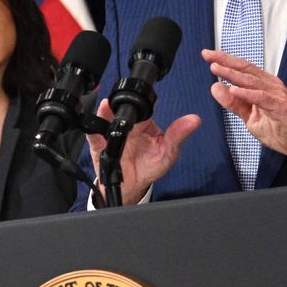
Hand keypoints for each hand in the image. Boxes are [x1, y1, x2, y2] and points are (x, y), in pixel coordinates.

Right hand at [86, 99, 201, 205]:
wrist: (133, 186)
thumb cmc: (151, 165)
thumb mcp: (168, 151)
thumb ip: (178, 134)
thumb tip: (195, 120)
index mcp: (144, 124)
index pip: (142, 107)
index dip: (140, 102)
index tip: (140, 100)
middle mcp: (127, 126)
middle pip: (121, 109)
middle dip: (119, 105)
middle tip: (121, 104)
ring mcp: (112, 135)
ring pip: (106, 119)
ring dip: (104, 112)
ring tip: (105, 108)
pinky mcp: (99, 146)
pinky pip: (94, 136)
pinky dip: (92, 131)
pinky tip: (94, 128)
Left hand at [204, 49, 286, 162]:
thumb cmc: (278, 127)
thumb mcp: (249, 115)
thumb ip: (233, 103)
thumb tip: (215, 87)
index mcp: (263, 85)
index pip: (242, 68)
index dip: (225, 60)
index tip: (207, 54)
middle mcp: (270, 86)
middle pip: (246, 69)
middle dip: (225, 61)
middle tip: (208, 55)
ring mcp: (277, 95)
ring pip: (252, 81)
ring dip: (233, 74)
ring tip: (217, 69)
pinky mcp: (281, 107)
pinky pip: (262, 98)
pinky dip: (248, 94)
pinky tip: (234, 90)